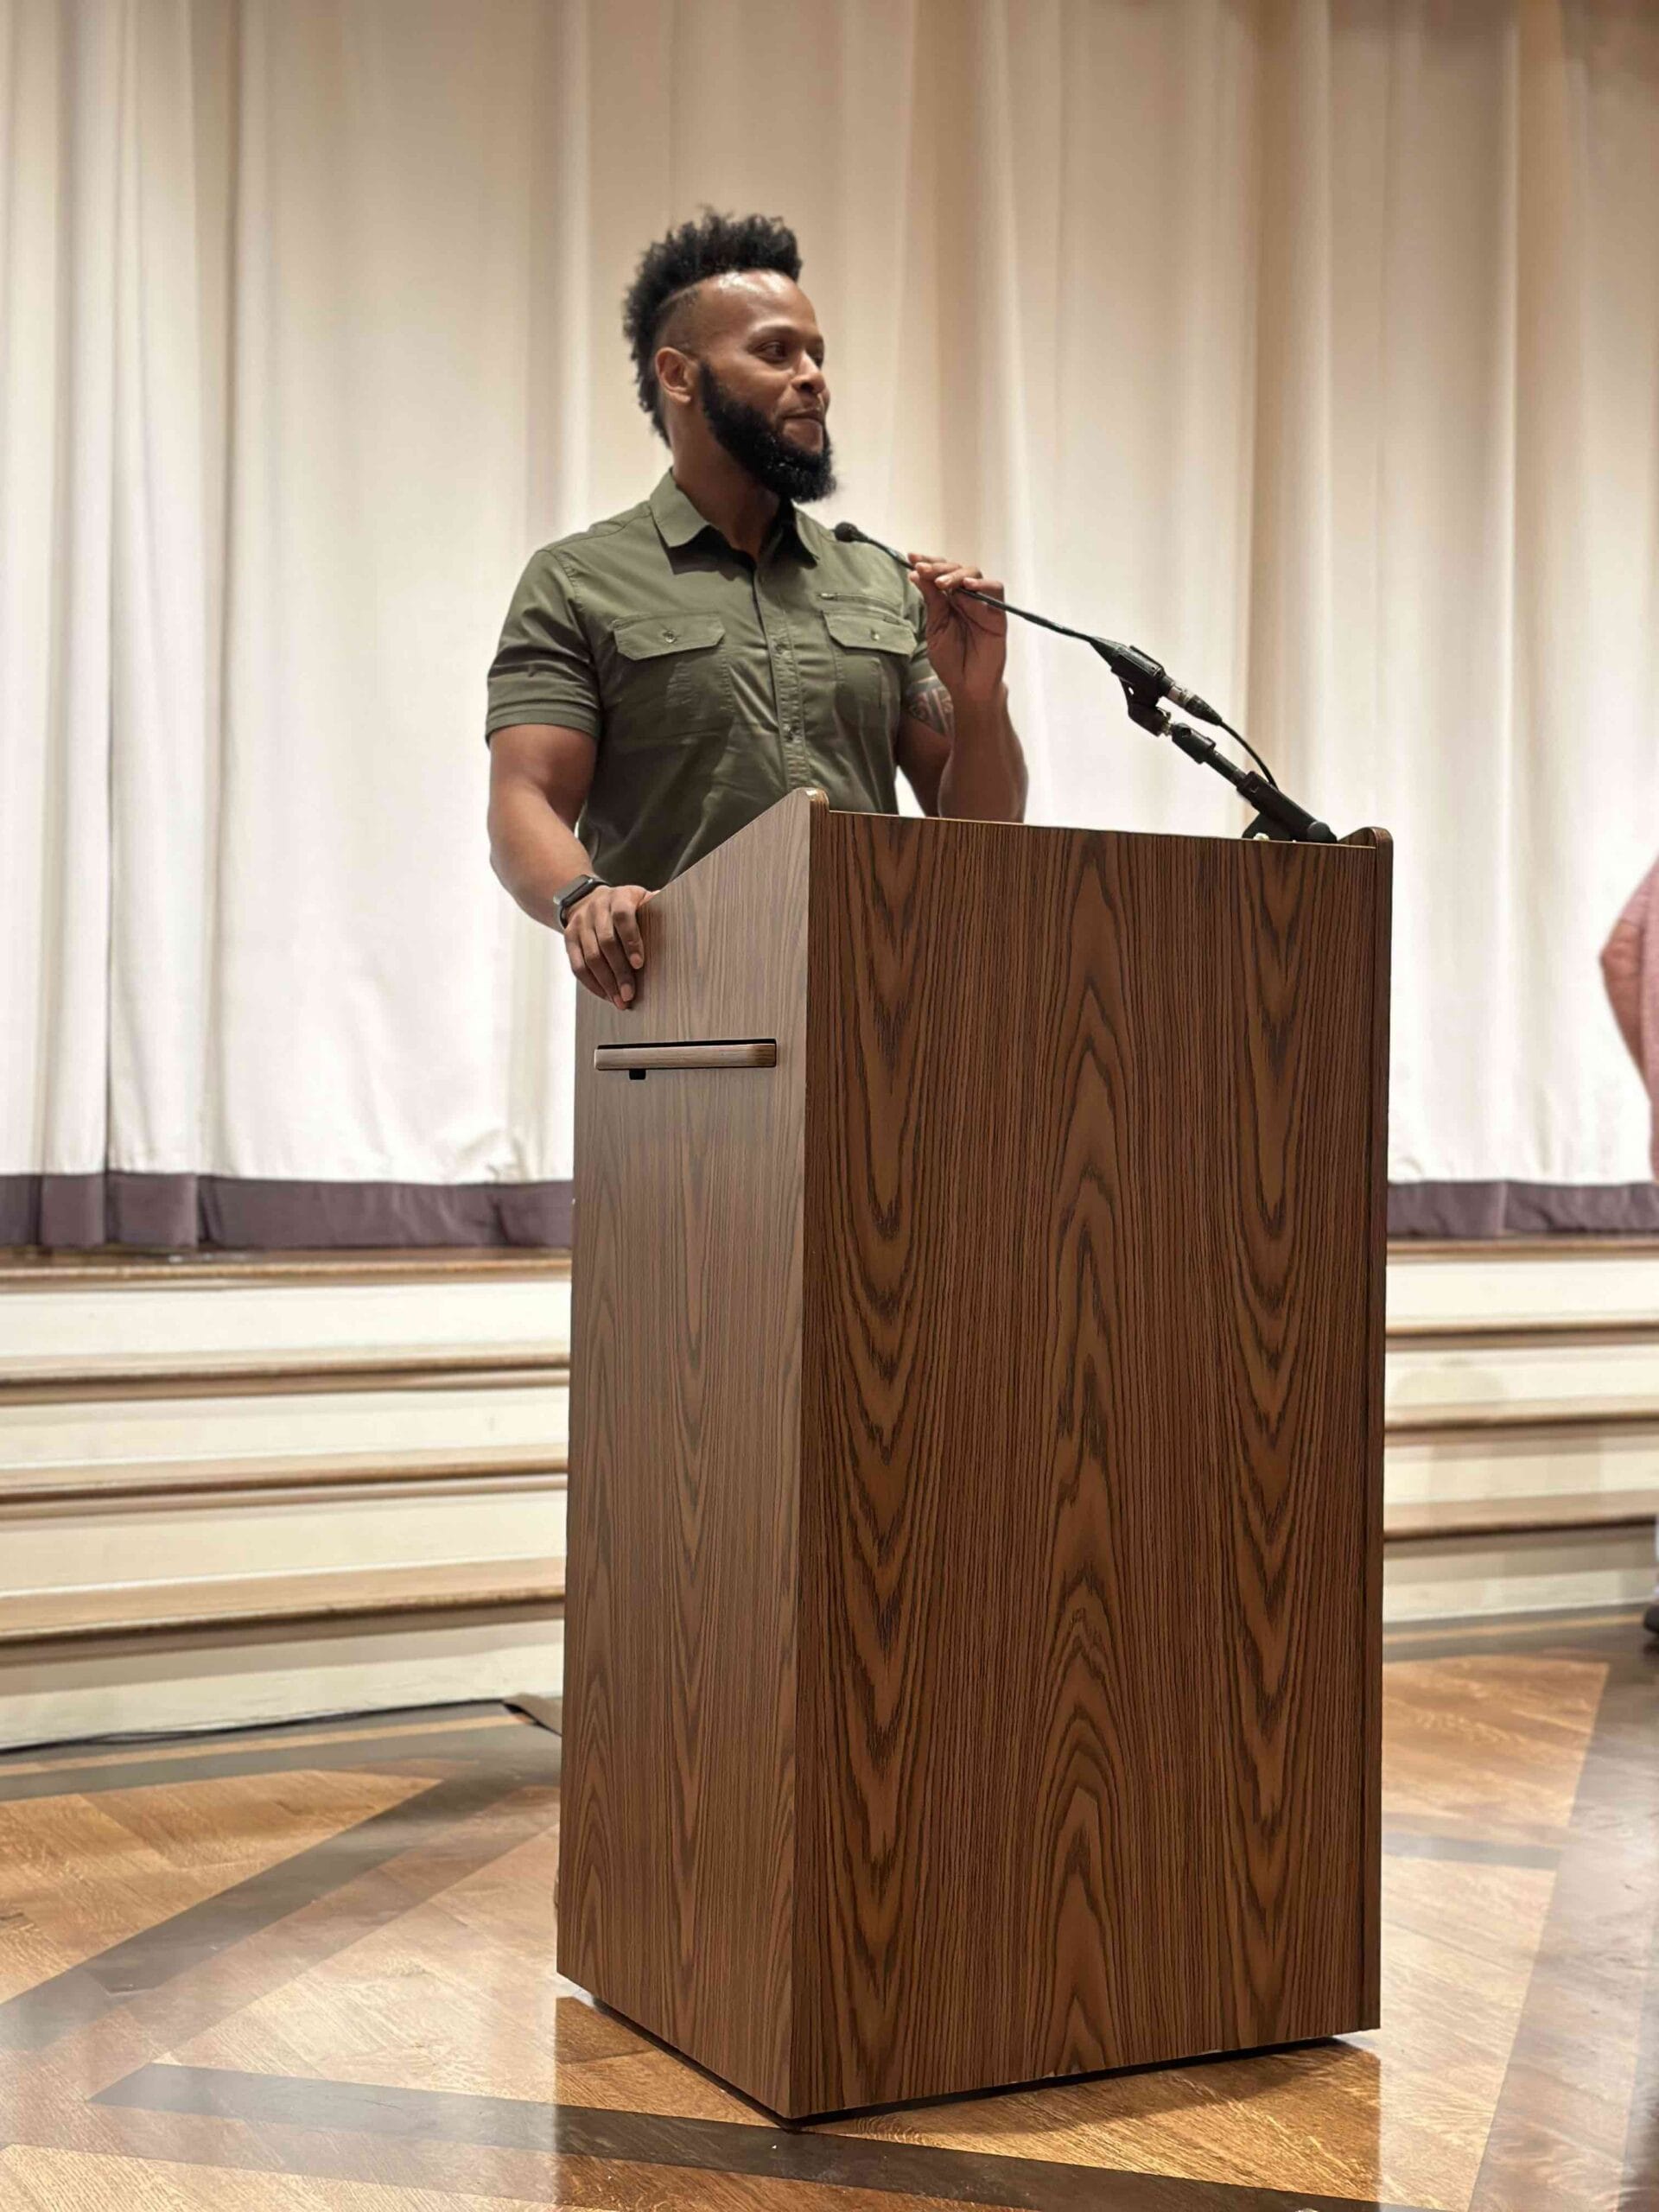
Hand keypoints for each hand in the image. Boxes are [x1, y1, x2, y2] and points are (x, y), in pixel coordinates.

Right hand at [563, 884, 650, 1007]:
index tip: (639, 964)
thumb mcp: (641, 899)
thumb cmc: (626, 905)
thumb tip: (684, 916)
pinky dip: (591, 983)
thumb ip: (657, 906)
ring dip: (606, 982)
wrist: (588, 899)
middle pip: (606, 943)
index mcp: (619, 897)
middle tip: (630, 994)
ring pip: (590, 957)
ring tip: (620, 1001)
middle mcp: (596, 908)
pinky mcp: (569, 937)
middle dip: (619, 971)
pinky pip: (577, 965)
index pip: (623, 917)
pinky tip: (605, 995)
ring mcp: (580, 923)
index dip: (631, 940)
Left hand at [908, 553, 1006, 703]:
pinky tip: (968, 587)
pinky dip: (983, 585)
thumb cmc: (952, 661)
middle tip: (922, 568)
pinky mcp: (997, 613)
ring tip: (940, 582)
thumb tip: (917, 574)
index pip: (939, 574)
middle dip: (937, 567)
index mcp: (948, 601)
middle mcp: (965, 598)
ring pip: (974, 574)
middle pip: (955, 570)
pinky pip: (996, 589)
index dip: (926, 563)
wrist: (968, 687)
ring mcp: (982, 604)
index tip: (910, 558)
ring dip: (955, 574)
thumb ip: (931, 602)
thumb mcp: (935, 628)